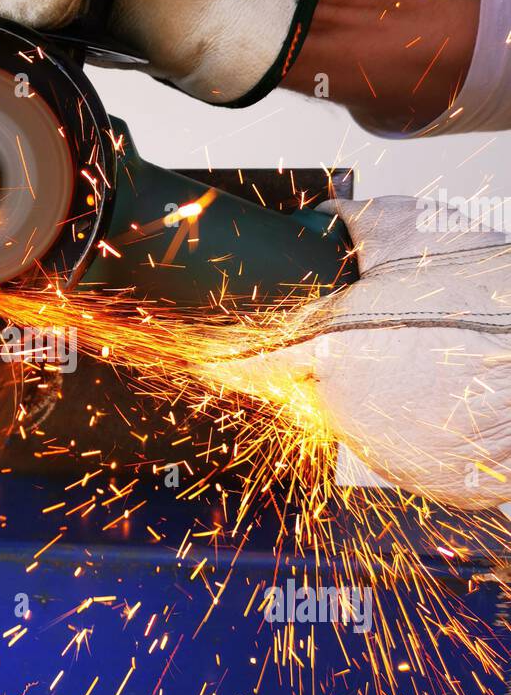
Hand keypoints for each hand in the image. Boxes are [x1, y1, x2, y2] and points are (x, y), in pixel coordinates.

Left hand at [212, 196, 510, 509]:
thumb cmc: (491, 299)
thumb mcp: (418, 236)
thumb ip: (359, 224)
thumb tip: (329, 214)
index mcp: (329, 348)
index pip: (253, 362)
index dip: (230, 359)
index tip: (211, 360)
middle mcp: (343, 406)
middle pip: (316, 387)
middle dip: (341, 364)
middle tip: (395, 341)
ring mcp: (380, 449)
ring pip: (361, 419)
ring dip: (384, 396)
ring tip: (433, 366)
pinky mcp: (419, 480)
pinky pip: (403, 451)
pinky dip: (419, 430)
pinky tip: (449, 400)